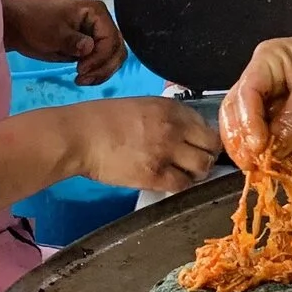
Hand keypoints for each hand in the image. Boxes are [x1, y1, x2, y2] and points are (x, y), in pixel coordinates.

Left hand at [3, 0, 124, 86]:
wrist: (17, 26)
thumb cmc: (34, 22)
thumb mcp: (53, 32)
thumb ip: (73, 41)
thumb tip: (89, 49)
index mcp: (97, 12)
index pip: (111, 39)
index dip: (100, 57)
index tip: (80, 69)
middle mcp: (101, 23)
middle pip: (117, 49)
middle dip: (103, 67)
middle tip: (83, 78)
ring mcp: (96, 36)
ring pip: (113, 58)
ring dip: (101, 72)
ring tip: (82, 80)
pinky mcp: (89, 48)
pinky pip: (102, 62)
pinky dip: (96, 73)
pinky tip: (83, 79)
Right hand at [64, 96, 221, 193]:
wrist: (79, 136)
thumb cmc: (104, 119)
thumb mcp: (143, 106)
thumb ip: (168, 117)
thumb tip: (187, 132)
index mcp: (172, 109)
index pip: (208, 125)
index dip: (206, 138)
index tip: (201, 146)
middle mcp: (174, 129)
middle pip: (212, 147)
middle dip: (208, 156)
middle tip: (197, 161)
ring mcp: (166, 153)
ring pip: (202, 167)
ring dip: (197, 173)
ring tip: (185, 173)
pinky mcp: (154, 175)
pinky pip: (181, 185)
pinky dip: (180, 185)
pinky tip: (170, 182)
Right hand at [223, 30, 291, 162]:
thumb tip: (272, 149)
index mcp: (268, 62)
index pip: (244, 94)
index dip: (246, 123)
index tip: (258, 147)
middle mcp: (266, 84)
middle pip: (238, 114)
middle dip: (243, 140)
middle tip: (253, 164)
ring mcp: (277, 107)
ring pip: (253, 134)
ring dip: (257, 154)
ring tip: (264, 170)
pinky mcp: (291, 127)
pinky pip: (276, 146)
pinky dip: (276, 159)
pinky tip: (280, 168)